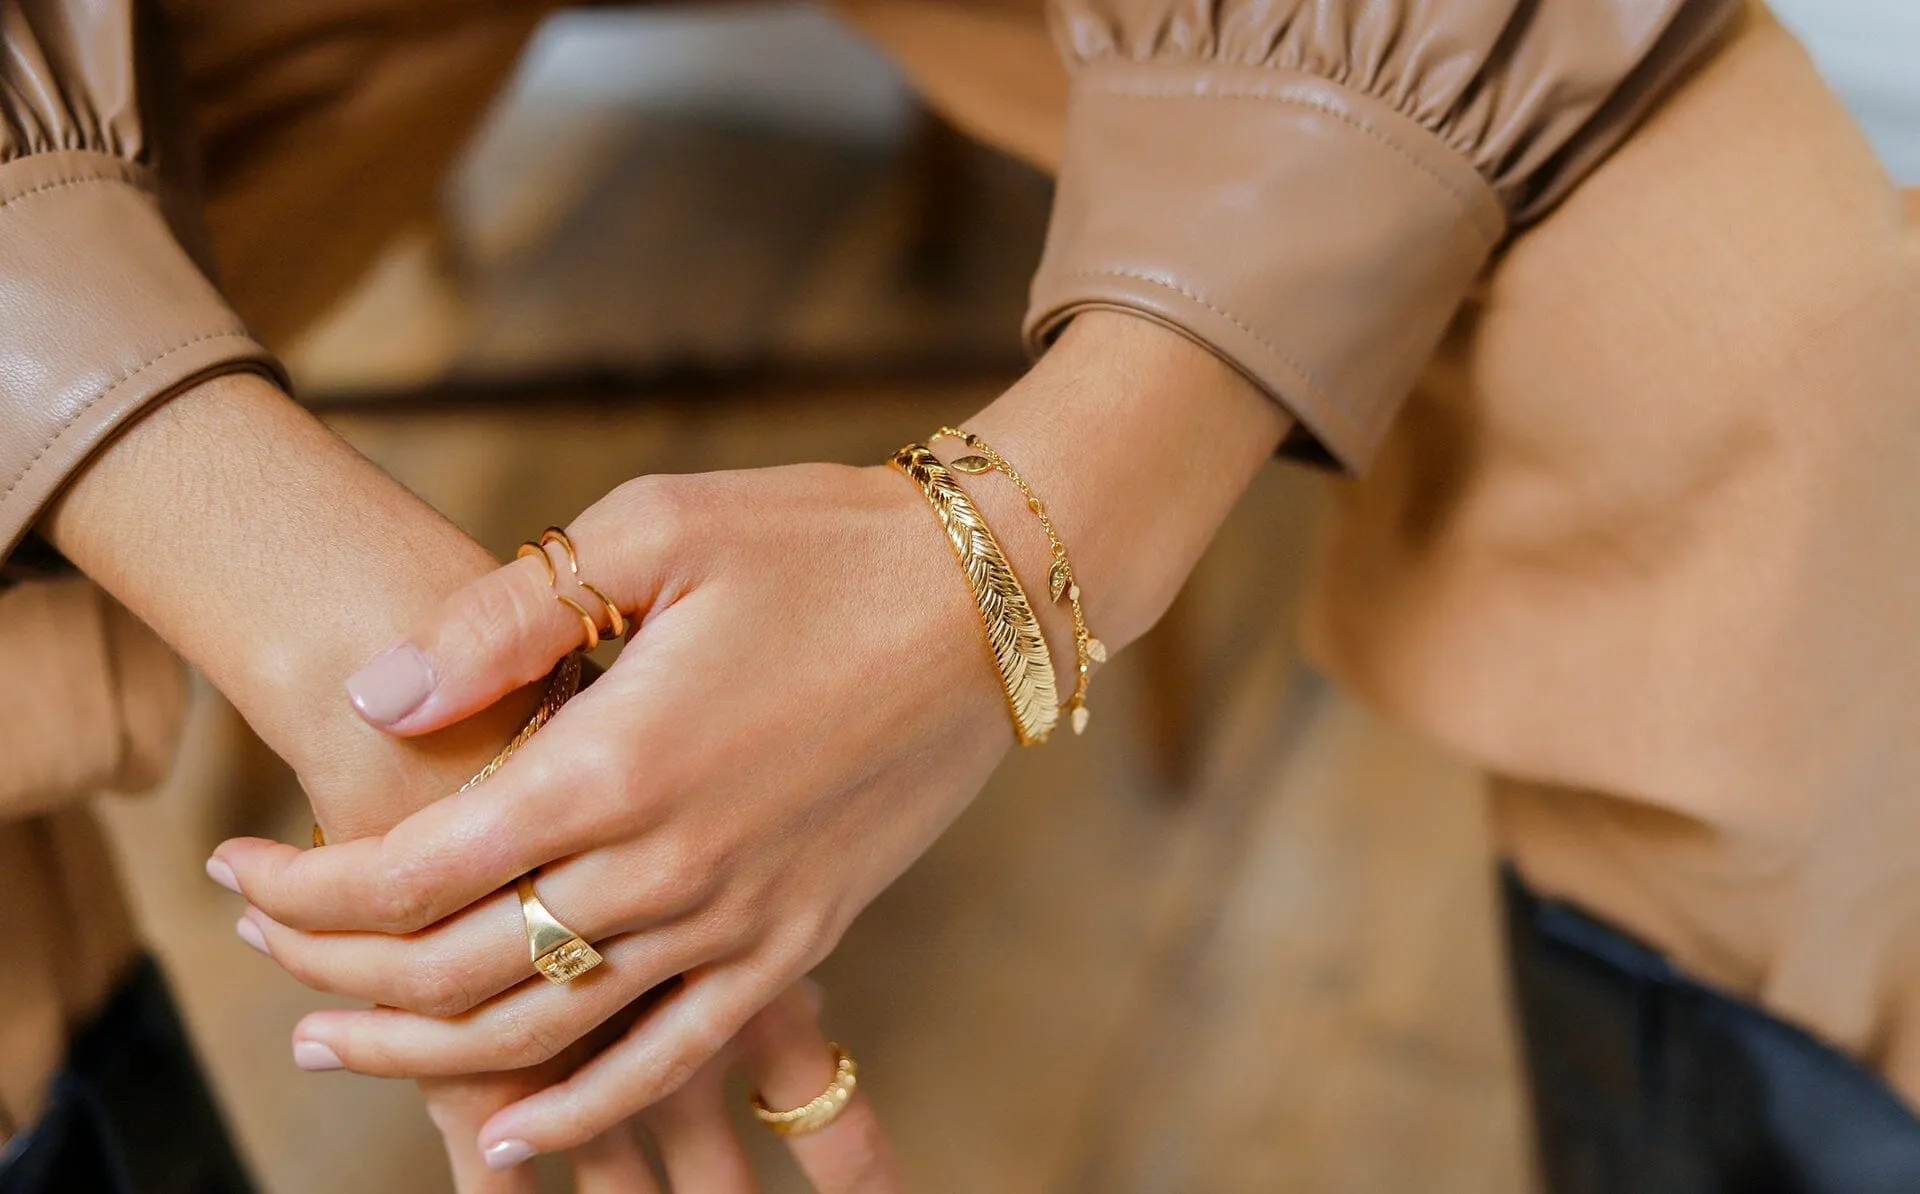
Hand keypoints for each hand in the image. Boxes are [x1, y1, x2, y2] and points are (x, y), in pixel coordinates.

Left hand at [215, 458, 1013, 1161]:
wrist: (991, 596)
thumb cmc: (823, 541)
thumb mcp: (656, 527)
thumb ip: (503, 620)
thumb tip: (376, 699)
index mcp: (615, 759)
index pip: (413, 870)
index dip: (304, 885)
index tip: (236, 866)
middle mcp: (669, 866)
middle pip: (458, 970)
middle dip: (337, 970)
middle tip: (263, 948)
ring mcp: (739, 920)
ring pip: (547, 1032)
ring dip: (425, 1052)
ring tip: (334, 1041)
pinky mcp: (800, 939)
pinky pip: (670, 1057)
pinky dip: (583, 1109)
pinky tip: (511, 1133)